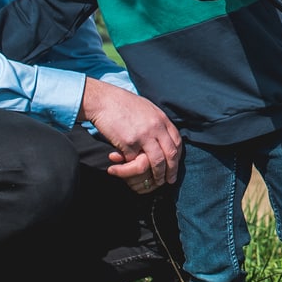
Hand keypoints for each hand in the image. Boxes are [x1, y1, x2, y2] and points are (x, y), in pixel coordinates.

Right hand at [81, 77, 180, 191]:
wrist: (104, 100)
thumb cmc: (124, 104)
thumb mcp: (147, 109)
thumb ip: (157, 123)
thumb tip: (165, 137)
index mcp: (162, 119)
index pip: (177, 142)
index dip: (177, 157)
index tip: (175, 166)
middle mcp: (156, 128)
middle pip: (170, 154)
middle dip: (172, 170)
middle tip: (170, 180)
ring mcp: (143, 136)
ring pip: (157, 162)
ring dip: (158, 174)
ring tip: (156, 182)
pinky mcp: (129, 143)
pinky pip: (135, 161)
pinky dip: (133, 167)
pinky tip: (132, 168)